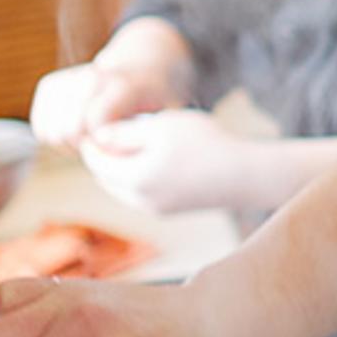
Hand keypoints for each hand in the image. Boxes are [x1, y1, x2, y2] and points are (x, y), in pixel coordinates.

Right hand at [28, 22, 190, 150]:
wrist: (144, 66)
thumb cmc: (158, 100)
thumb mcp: (170, 117)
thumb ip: (153, 136)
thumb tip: (132, 159)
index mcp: (124, 85)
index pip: (94, 121)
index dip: (101, 144)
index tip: (117, 145)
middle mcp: (92, 76)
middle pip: (67, 129)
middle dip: (84, 147)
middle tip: (102, 146)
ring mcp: (68, 78)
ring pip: (49, 129)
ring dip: (67, 144)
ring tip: (91, 140)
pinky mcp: (49, 85)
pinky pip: (39, 126)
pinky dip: (53, 137)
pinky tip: (76, 133)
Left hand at [77, 108, 254, 215]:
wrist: (245, 175)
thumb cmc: (205, 144)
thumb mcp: (161, 126)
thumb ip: (125, 133)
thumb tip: (99, 138)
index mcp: (134, 179)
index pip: (96, 164)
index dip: (91, 145)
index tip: (93, 129)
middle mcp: (140, 200)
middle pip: (106, 180)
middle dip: (103, 160)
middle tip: (110, 136)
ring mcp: (157, 208)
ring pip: (124, 189)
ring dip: (121, 170)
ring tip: (133, 145)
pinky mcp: (172, 210)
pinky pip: (142, 194)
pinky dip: (138, 178)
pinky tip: (153, 158)